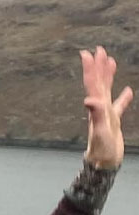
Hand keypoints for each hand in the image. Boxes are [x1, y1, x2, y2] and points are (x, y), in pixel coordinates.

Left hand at [81, 47, 132, 169]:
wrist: (104, 164)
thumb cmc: (102, 150)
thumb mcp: (101, 131)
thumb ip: (96, 114)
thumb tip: (88, 99)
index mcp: (96, 107)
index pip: (92, 84)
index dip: (90, 69)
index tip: (86, 53)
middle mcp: (99, 108)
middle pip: (98, 82)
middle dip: (98, 66)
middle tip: (98, 49)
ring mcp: (106, 114)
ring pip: (107, 90)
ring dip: (108, 76)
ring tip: (110, 61)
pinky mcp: (113, 122)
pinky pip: (119, 106)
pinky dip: (123, 98)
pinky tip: (128, 91)